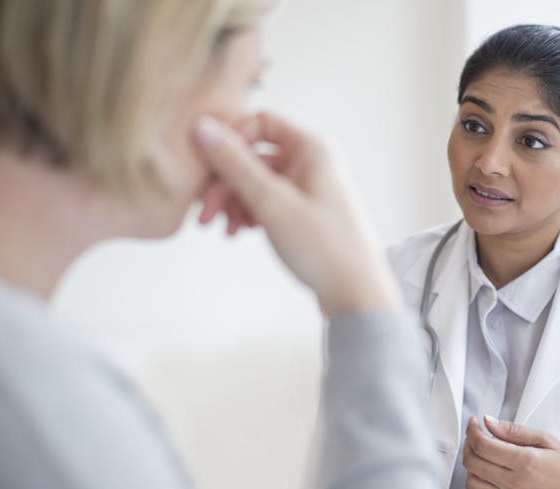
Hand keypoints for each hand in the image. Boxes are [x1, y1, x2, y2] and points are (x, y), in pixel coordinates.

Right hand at [193, 112, 401, 316]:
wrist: (355, 294)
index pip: (260, 122)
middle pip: (253, 156)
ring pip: (256, 182)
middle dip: (226, 183)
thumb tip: (204, 127)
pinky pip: (266, 202)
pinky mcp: (303, 212)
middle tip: (206, 213)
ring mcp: (307, 188)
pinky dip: (249, 214)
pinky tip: (238, 233)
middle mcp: (310, 162)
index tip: (208, 168)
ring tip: (224, 230)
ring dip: (234, 202)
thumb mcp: (272, 202)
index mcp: (310, 149)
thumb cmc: (324, 247)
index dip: (231, 142)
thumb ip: (235, 164)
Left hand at [462, 416, 559, 488]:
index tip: (474, 424)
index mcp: (524, 462)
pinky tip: (489, 479)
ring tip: (483, 458)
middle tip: (476, 438)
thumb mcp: (548, 442)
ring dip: (473, 468)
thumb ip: (515, 431)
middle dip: (469, 445)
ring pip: (472, 484)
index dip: (472, 430)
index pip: (482, 444)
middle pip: (472, 462)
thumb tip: (489, 422)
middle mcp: (515, 484)